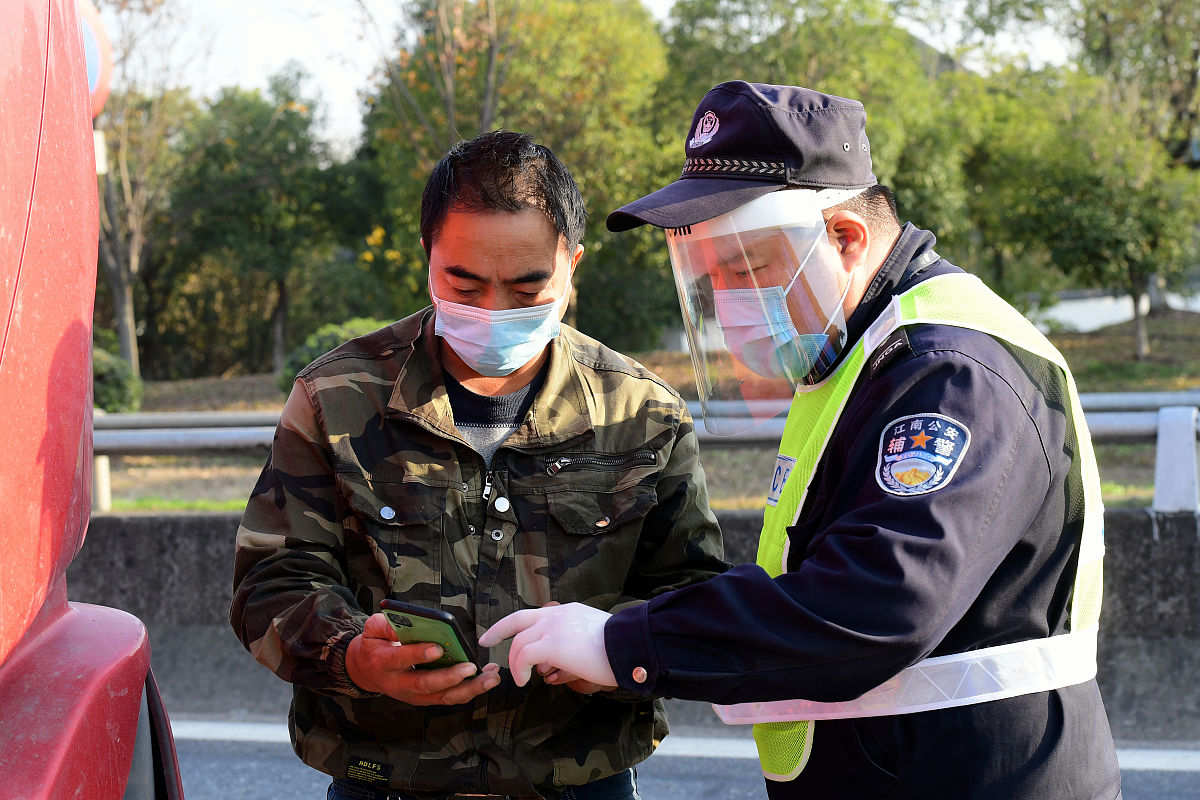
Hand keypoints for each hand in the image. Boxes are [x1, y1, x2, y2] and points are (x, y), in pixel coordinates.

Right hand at [346, 613, 500, 704]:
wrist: (366, 671)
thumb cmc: (376, 645)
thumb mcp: (372, 629)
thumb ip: (385, 625)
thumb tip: (404, 622)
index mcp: (384, 663)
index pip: (400, 659)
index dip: (418, 654)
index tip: (438, 648)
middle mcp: (399, 684)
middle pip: (426, 684)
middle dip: (450, 677)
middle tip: (470, 667)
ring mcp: (414, 695)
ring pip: (444, 696)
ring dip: (469, 689)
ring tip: (491, 677)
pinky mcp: (427, 698)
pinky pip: (451, 697)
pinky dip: (472, 689)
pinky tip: (489, 677)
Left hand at [479, 602, 616, 688]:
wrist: (629, 646)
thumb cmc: (617, 648)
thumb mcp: (590, 639)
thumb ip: (568, 647)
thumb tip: (550, 669)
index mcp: (566, 612)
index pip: (532, 614)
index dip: (512, 623)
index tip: (499, 631)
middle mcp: (556, 615)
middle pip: (517, 620)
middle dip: (497, 631)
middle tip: (485, 642)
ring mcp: (552, 628)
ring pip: (519, 643)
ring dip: (515, 663)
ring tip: (522, 678)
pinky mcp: (552, 645)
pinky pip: (523, 657)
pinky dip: (520, 670)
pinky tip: (525, 681)